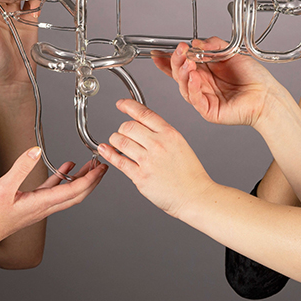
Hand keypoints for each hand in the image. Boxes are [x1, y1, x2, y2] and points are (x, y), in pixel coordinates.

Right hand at [0, 148, 105, 245]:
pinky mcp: (32, 205)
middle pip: (78, 194)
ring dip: (81, 179)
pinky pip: (53, 191)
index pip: (75, 190)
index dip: (91, 178)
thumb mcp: (3, 187)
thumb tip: (36, 150)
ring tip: (89, 165)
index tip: (102, 167)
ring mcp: (40, 207)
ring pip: (68, 193)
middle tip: (102, 165)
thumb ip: (20, 167)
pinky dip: (62, 180)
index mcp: (42, 203)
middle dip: (93, 180)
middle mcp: (45, 207)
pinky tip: (64, 168)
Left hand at [98, 100, 213, 218]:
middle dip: (122, 129)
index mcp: (169, 134)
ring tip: (116, 143)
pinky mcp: (140, 176)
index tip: (121, 104)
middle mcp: (158, 144)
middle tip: (122, 133)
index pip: (144, 113)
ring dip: (115, 140)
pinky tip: (105, 150)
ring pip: (120, 141)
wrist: (195, 195)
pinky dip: (109, 153)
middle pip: (128, 126)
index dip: (128, 106)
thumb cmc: (190, 174)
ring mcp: (148, 160)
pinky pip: (119, 161)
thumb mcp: (180, 145)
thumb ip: (162, 134)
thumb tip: (143, 126)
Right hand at [152, 38, 284, 127]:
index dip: (168, 60)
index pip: (182, 65)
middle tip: (180, 51)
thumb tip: (196, 42)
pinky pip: (195, 99)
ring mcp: (204, 98)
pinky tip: (194, 77)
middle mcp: (203, 84)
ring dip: (183, 72)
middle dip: (176, 62)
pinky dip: (192, 87)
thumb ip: (213, 45)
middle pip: (179, 75)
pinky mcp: (208, 110)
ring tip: (188, 62)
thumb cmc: (254, 78)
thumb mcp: (232, 53)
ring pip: (184, 87)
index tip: (158, 53)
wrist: (267, 95)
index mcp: (206, 71)